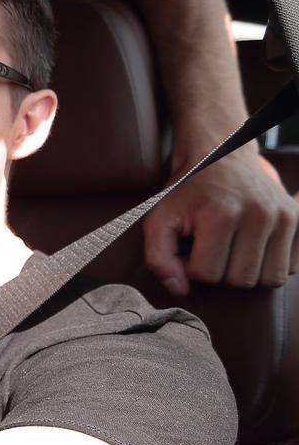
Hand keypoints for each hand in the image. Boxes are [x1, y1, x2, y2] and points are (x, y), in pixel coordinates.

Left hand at [143, 148, 298, 294]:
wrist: (221, 154)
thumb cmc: (187, 191)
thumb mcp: (159, 218)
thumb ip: (158, 257)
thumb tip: (179, 290)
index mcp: (221, 214)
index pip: (207, 274)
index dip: (192, 268)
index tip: (189, 249)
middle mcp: (259, 215)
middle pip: (241, 280)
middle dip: (221, 273)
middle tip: (212, 249)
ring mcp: (284, 217)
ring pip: (269, 279)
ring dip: (247, 273)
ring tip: (232, 251)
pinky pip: (290, 268)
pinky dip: (270, 266)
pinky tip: (253, 249)